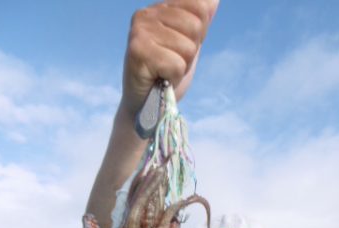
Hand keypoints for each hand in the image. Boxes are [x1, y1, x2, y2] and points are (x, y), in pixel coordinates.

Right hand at [122, 0, 218, 120]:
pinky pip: (177, 64)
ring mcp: (139, 31)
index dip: (198, 34)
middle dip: (190, 52)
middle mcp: (146, 14)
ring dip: (181, 66)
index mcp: (160, 8)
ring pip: (188, 47)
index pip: (200, 5)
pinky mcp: (138, 52)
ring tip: (164, 72)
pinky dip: (173, 78)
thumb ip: (200, 20)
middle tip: (171, 64)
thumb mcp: (188, 44)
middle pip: (196, 26)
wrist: (147, 107)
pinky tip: (159, 79)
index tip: (180, 49)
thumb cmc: (166, 76)